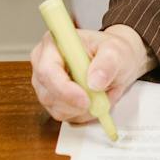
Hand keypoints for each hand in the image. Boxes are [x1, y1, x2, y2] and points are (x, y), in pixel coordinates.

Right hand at [29, 23, 153, 122]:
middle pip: (48, 94)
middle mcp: (43, 64)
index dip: (64, 89)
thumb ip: (107, 63)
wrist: (116, 61)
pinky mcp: (53, 101)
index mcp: (53, 44)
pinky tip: (96, 100)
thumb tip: (94, 82)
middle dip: (76, 103)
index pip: (47, 71)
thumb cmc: (112, 51)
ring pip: (57, 109)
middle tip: (101, 100)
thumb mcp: (116, 51)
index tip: (85, 99)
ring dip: (83, 109)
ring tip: (103, 94)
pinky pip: (65, 116)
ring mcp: (46, 84)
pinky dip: (84, 114)